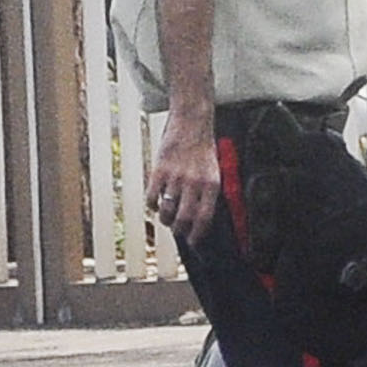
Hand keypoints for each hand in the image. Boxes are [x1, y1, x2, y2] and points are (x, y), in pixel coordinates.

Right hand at [146, 111, 221, 239]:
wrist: (192, 124)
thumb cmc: (203, 150)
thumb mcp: (215, 171)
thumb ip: (208, 193)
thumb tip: (200, 217)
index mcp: (212, 184)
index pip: (205, 218)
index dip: (197, 234)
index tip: (194, 242)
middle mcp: (195, 183)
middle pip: (184, 218)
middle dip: (179, 230)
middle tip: (177, 231)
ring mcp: (176, 177)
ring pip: (166, 209)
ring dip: (165, 219)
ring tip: (166, 218)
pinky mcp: (160, 170)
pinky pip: (152, 196)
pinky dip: (152, 204)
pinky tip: (156, 203)